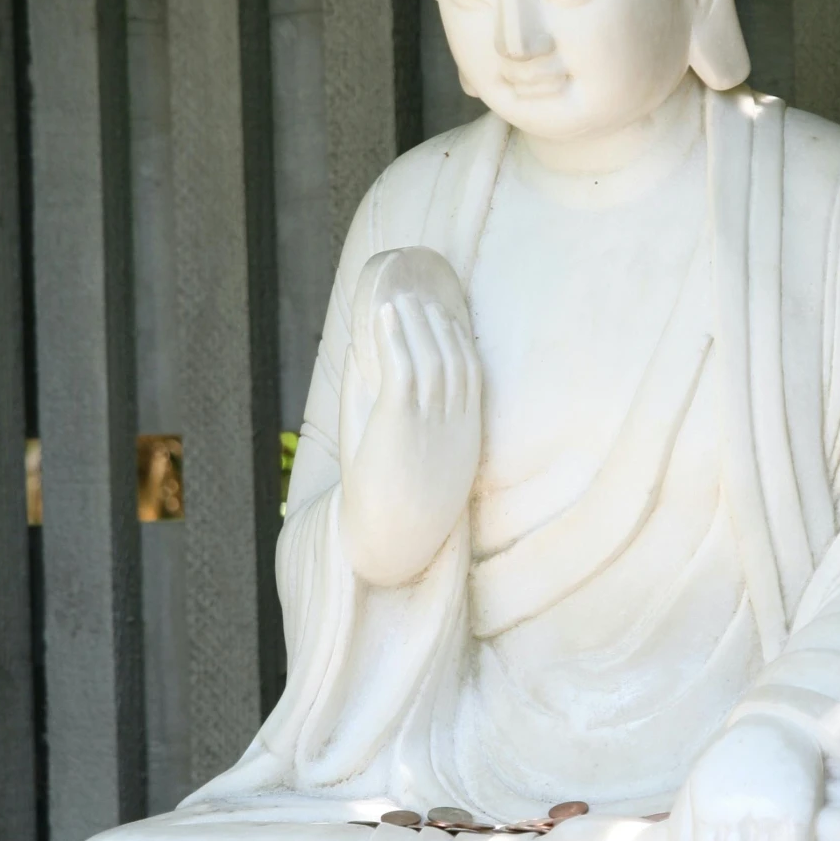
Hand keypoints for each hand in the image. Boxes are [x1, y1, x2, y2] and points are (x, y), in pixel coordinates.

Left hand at [339, 248, 480, 585]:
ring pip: (429, 358)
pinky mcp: (400, 422)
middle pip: (452, 359)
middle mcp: (453, 423)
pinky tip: (385, 316)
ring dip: (415, 324)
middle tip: (422, 299)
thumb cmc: (393, 504)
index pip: (471, 375)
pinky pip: (402, 370)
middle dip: (438, 326)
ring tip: (400, 300)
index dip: (460, 342)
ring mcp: (429, 422)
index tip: (447, 318)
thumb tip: (368, 363)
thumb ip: (401, 415)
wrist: (390, 541)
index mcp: (465, 435)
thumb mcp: (413, 459)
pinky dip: (394, 338)